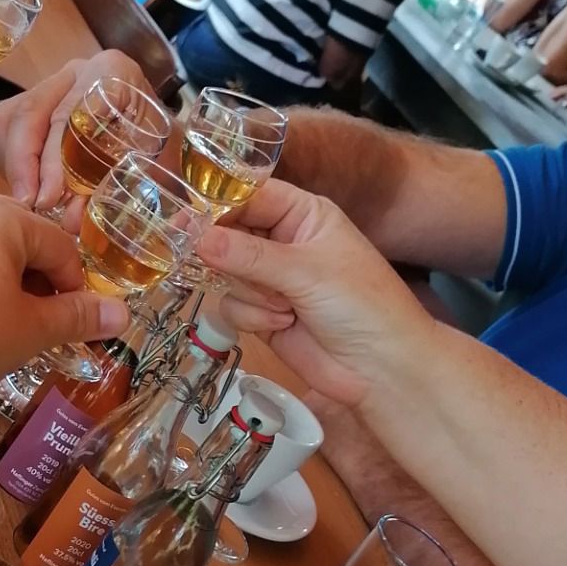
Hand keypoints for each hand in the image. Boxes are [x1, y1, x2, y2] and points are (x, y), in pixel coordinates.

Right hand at [0, 49, 149, 208]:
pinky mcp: (33, 100)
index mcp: (112, 72)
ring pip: (11, 119)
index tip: (50, 197)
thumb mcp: (156, 163)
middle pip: (31, 112)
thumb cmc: (161, 148)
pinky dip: (11, 164)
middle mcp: (77, 71)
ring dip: (14, 166)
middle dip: (24, 165)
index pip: (69, 113)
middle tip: (31, 206)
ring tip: (26, 203)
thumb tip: (85, 221)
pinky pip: (4, 129)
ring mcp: (51, 83)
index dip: (53, 159)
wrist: (157, 133)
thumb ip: (125, 189)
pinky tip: (25, 189)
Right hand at [200, 178, 420, 408]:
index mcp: (303, 214)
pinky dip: (252, 316)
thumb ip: (248, 255)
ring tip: (285, 307)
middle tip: (205, 260)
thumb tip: (196, 237)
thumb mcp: (307, 271)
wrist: (382, 369)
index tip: (184, 218)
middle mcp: (284, 241)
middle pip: (229, 234)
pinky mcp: (262, 314)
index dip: (217, 205)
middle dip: (225, 253)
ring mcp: (271, 279)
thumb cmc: (361, 305)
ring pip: (226, 273)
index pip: (249, 196)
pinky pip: (232, 305)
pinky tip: (283, 324)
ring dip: (250, 292)